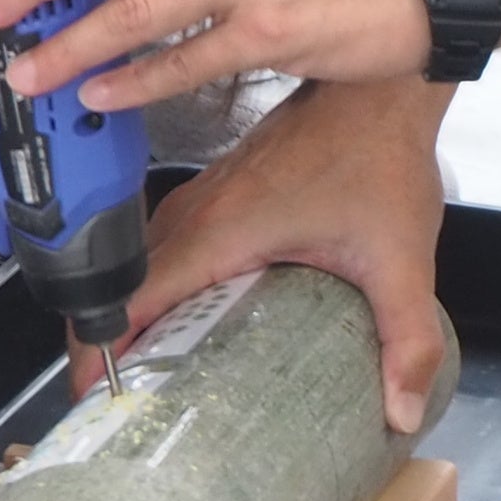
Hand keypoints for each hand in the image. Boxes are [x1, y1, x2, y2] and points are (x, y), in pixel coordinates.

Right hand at [91, 83, 455, 432]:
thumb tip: (402, 411)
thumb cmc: (382, 158)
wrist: (379, 88)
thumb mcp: (402, 260)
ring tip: (135, 371)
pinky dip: (155, 281)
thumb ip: (407, 339)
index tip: (93, 396)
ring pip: (140, 260)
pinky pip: (166, 241)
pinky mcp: (219, 189)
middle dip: (104, 340)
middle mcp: (200, 210)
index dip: (102, 349)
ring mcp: (204, 195)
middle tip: (111, 400)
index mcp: (224, 230)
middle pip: (124, 282)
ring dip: (127, 309)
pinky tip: (179, 317)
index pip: (134, 295)